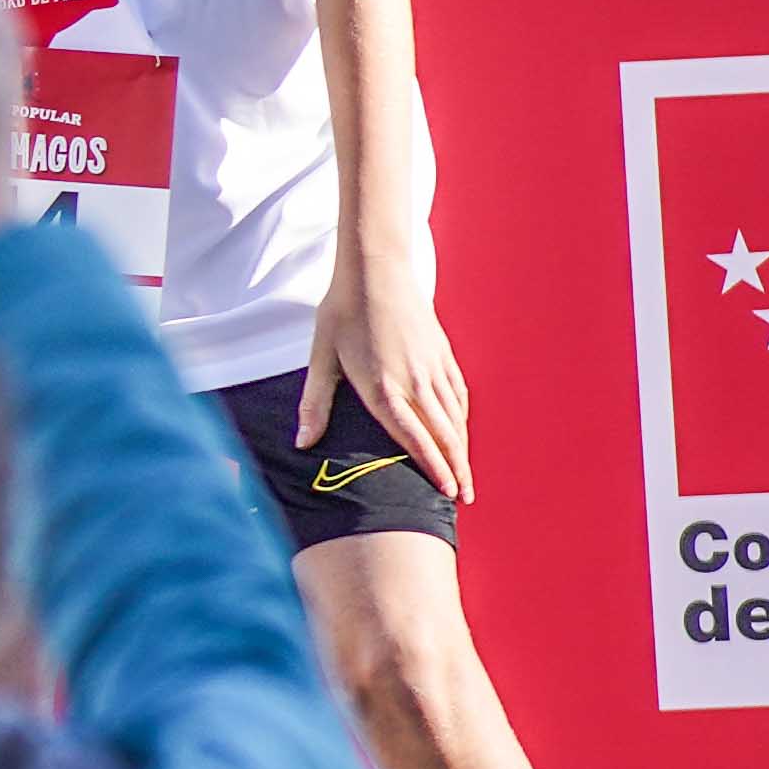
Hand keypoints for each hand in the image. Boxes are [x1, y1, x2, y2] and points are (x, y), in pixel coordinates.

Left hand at [311, 242, 477, 509]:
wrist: (376, 270)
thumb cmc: (342, 313)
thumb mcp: (322, 358)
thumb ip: (315, 404)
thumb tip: (302, 443)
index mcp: (382, 386)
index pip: (413, 437)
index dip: (431, 466)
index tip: (443, 491)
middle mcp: (414, 381)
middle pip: (442, 434)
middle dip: (455, 469)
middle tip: (464, 498)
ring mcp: (433, 367)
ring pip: (454, 417)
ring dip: (462, 449)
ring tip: (466, 476)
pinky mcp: (443, 354)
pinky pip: (458, 395)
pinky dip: (462, 420)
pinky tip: (461, 434)